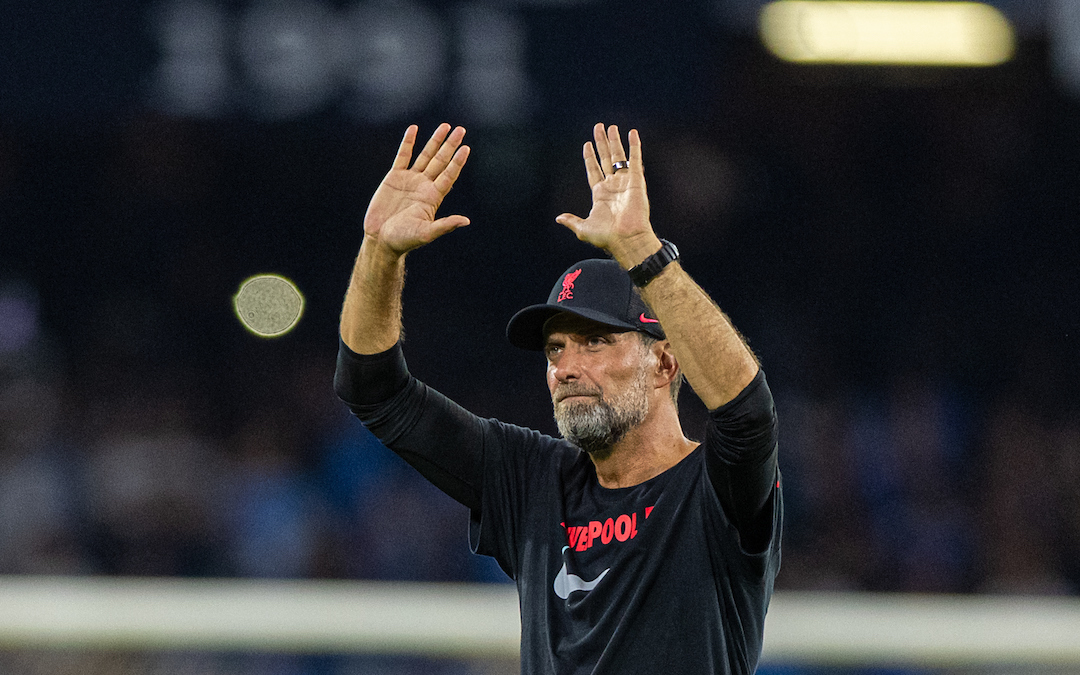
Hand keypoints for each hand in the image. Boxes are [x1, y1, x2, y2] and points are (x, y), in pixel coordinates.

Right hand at [364, 123, 470, 255]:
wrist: (381, 239)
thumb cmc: (404, 239)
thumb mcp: (426, 233)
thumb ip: (445, 225)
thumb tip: (466, 221)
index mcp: (433, 197)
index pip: (449, 175)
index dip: (457, 162)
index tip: (466, 148)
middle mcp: (424, 186)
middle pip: (440, 161)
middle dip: (450, 146)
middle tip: (460, 130)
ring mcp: (410, 180)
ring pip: (425, 156)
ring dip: (435, 141)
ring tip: (445, 126)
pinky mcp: (394, 178)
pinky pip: (403, 156)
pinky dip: (408, 143)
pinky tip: (414, 129)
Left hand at [556, 123, 659, 266]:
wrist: (626, 239)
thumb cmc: (607, 237)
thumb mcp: (583, 229)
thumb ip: (572, 221)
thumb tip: (559, 218)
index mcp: (600, 194)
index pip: (594, 170)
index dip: (590, 157)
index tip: (587, 145)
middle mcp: (613, 186)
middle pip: (605, 159)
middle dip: (601, 143)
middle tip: (599, 127)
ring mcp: (625, 182)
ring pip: (618, 156)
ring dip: (615, 141)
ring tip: (611, 127)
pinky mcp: (637, 181)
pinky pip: (635, 160)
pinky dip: (634, 146)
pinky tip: (632, 133)